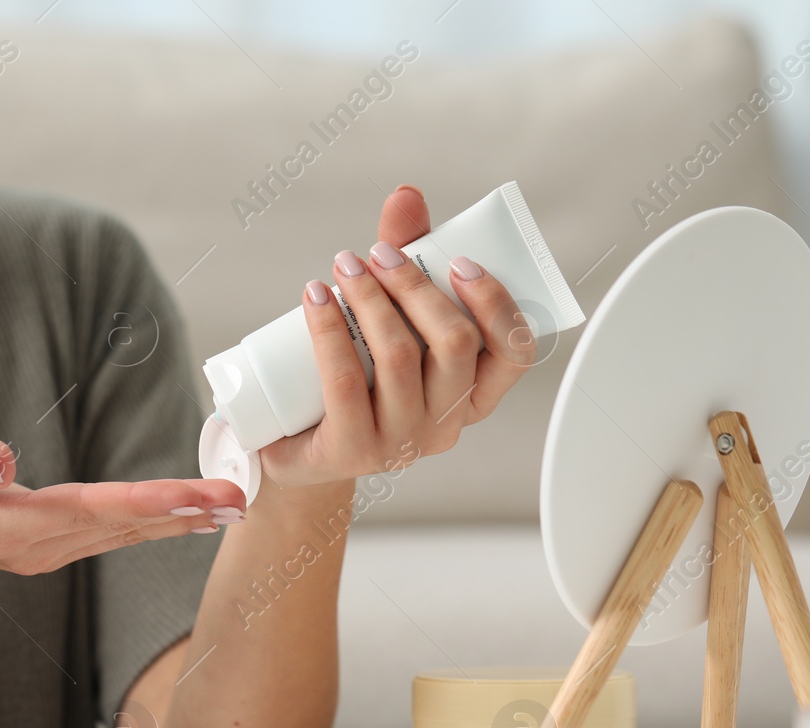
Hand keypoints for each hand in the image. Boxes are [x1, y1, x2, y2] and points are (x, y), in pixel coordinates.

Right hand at [0, 422, 247, 577]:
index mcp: (11, 527)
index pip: (90, 510)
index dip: (146, 500)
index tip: (193, 494)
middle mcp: (40, 547)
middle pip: (122, 527)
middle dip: (182, 512)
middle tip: (239, 500)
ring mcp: (51, 551)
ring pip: (127, 534)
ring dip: (181, 520)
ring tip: (232, 508)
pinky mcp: (57, 543)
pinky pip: (118, 534)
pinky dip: (159, 522)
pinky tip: (193, 515)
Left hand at [258, 185, 536, 487]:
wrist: (295, 442)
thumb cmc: (356, 377)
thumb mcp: (389, 317)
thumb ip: (406, 258)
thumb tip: (406, 196)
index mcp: (473, 395)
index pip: (514, 353)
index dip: (496, 303)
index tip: (459, 261)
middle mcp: (446, 425)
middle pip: (455, 345)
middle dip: (418, 286)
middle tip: (379, 252)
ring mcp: (400, 443)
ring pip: (400, 359)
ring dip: (371, 299)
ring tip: (344, 264)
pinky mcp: (351, 451)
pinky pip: (346, 383)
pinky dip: (329, 331)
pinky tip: (315, 297)